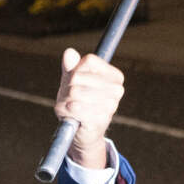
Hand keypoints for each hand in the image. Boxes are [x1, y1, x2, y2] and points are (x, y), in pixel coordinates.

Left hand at [56, 48, 124, 168]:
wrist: (82, 131)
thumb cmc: (77, 102)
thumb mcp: (72, 82)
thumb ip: (71, 67)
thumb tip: (69, 52)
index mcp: (114, 76)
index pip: (89, 60)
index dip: (74, 69)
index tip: (73, 80)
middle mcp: (116, 89)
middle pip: (78, 75)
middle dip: (67, 87)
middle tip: (70, 98)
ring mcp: (112, 104)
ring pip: (75, 91)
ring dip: (66, 100)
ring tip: (71, 107)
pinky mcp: (101, 118)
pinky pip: (76, 107)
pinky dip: (69, 111)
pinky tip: (73, 114)